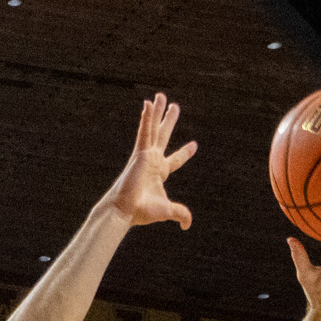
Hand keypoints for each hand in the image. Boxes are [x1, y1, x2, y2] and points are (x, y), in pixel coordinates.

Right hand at [98, 93, 196, 229]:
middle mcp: (152, 160)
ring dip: (157, 112)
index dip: (184, 153)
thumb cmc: (142, 212)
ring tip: (160, 96)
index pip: (175, 160)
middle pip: (163, 136)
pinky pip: (144, 131)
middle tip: (174, 107)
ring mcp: (145, 155)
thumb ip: (180, 213)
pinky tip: (148, 103)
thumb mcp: (167, 210)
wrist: (126, 210)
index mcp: (159, 173)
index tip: (194, 145)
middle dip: (169, 122)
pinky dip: (146, 118)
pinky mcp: (139, 152)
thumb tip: (187, 224)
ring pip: (152, 128)